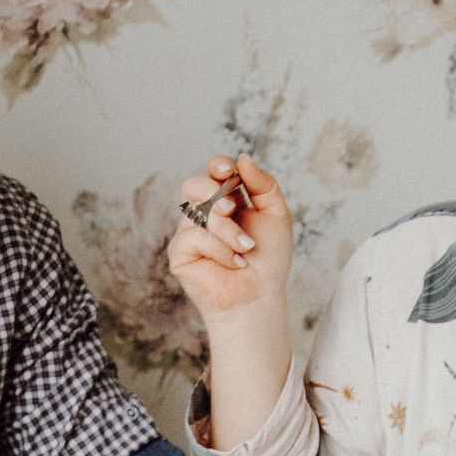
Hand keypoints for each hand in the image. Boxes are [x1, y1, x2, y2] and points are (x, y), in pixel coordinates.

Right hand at [166, 154, 293, 322]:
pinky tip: (235, 263)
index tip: (229, 172)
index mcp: (225, 201)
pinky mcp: (179, 254)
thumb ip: (263, 184)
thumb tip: (242, 158)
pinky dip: (219, 249)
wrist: (260, 297)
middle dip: (212, 191)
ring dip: (227, 229)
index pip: (213, 172)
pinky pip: (193, 237)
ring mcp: (188, 233)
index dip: (217, 166)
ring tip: (246, 248)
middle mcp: (203, 214)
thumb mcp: (275, 215)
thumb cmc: (269, 260)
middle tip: (232, 209)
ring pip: (197, 212)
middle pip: (192, 184)